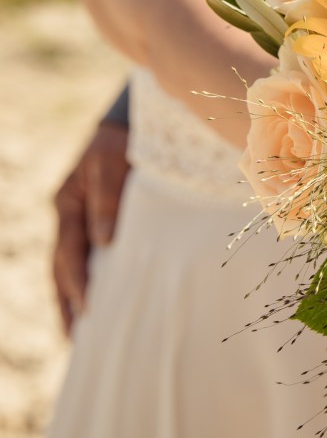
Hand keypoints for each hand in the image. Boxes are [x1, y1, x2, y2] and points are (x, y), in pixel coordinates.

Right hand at [52, 120, 129, 333]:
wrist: (127, 124)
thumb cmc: (122, 141)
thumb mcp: (112, 162)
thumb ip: (108, 198)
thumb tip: (105, 241)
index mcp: (68, 203)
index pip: (70, 252)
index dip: (77, 282)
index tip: (88, 309)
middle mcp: (69, 214)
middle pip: (62, 267)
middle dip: (68, 301)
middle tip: (77, 338)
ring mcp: (79, 218)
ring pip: (72, 265)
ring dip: (74, 296)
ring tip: (81, 333)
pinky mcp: (95, 220)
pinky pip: (88, 255)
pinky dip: (90, 278)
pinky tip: (101, 299)